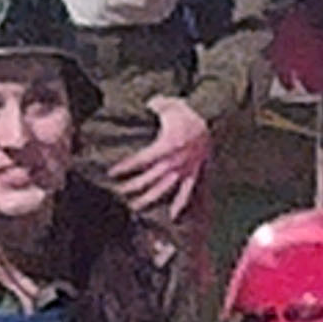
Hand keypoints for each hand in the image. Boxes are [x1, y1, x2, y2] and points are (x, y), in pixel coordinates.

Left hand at [108, 97, 211, 223]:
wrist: (210, 119)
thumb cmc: (187, 112)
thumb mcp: (166, 105)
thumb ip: (152, 106)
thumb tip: (143, 105)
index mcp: (165, 147)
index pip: (140, 160)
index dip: (125, 167)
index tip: (112, 173)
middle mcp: (173, 161)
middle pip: (149, 178)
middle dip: (132, 187)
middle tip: (119, 192)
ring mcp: (184, 169)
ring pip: (164, 189)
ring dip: (149, 199)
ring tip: (136, 207)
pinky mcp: (194, 172)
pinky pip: (187, 191)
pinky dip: (180, 204)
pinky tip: (173, 216)